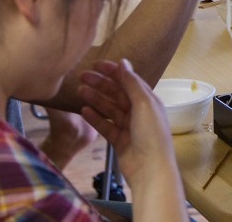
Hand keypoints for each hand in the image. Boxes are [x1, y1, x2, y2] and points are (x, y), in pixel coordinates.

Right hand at [78, 59, 176, 185]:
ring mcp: (128, 126)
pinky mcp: (118, 140)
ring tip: (80, 90)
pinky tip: (83, 111)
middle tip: (81, 76)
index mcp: (148, 100)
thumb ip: (132, 83)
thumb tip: (123, 62)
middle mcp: (138, 111)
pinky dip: (95, 118)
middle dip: (100, 83)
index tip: (96, 64)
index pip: (128, 80)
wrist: (150, 169)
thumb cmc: (151, 133)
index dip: (113, 71)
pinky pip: (105, 125)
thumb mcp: (144, 103)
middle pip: (117, 93)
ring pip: (109, 108)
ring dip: (95, 98)